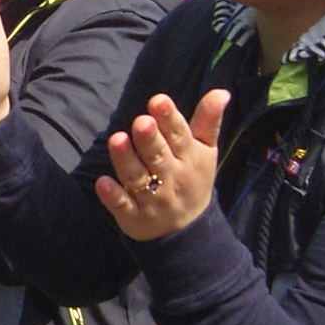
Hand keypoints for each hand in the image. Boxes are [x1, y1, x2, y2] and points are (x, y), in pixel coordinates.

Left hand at [96, 92, 227, 241]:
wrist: (188, 232)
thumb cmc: (193, 180)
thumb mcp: (205, 152)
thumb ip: (208, 121)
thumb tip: (221, 91)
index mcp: (189, 159)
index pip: (180, 136)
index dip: (169, 118)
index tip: (158, 100)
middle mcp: (171, 178)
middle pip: (158, 156)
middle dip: (149, 139)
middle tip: (141, 121)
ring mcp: (152, 199)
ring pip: (138, 178)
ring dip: (126, 160)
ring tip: (116, 139)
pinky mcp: (133, 217)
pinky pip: (123, 206)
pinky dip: (113, 196)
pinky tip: (102, 182)